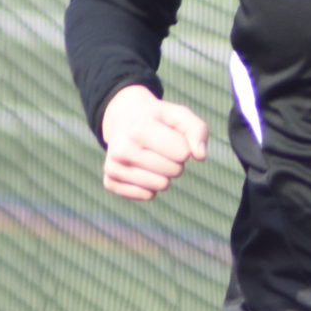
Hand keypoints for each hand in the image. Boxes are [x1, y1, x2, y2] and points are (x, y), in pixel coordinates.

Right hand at [100, 84, 208, 200]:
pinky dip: (151, 185)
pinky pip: (146, 195)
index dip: (185, 147)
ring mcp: (113, 166)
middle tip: (162, 148)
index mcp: (139, 129)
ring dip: (164, 174)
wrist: (123, 117)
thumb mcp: (179, 115)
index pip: (183, 153)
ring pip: (161, 186)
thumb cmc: (158, 119)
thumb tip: (200, 156)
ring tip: (152, 157)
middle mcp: (121, 149)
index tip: (172, 137)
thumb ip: (197, 130)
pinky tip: (142, 169)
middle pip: (174, 171)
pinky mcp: (110, 181)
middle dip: (176, 162)